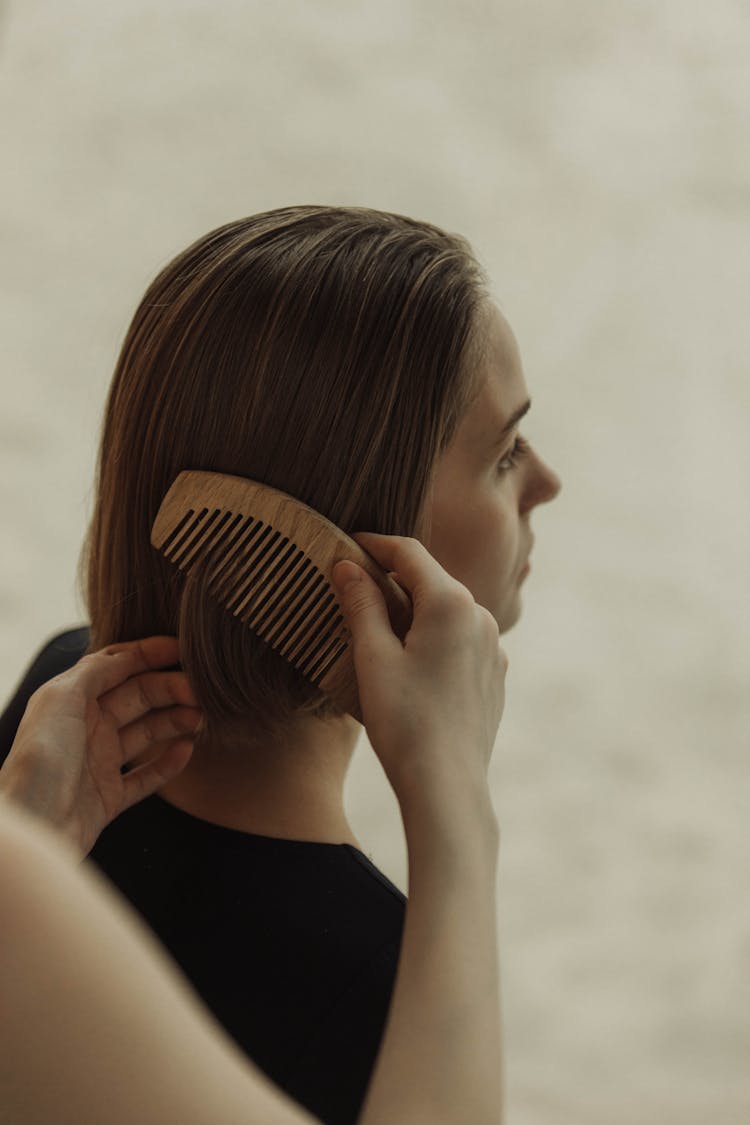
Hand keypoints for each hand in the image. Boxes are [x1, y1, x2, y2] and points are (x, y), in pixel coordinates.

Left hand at [0, 637, 202, 857]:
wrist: (34, 825)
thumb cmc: (41, 758)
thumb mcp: (60, 698)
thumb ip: (94, 671)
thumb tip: (125, 654)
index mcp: (72, 700)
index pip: (117, 667)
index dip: (149, 654)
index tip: (183, 649)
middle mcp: (87, 728)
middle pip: (138, 697)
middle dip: (170, 688)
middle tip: (199, 691)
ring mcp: (99, 763)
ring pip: (147, 733)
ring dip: (175, 721)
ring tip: (200, 717)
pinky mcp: (108, 798)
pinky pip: (146, 776)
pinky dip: (169, 763)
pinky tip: (187, 750)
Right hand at [332, 534, 507, 813]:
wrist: (448, 786)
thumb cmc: (404, 722)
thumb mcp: (373, 657)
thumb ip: (362, 604)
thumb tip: (348, 565)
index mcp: (451, 603)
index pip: (409, 553)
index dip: (375, 544)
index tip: (349, 543)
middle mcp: (481, 616)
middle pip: (431, 579)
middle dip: (393, 577)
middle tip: (354, 583)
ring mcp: (493, 647)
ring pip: (447, 611)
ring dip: (414, 609)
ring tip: (377, 626)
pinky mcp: (494, 674)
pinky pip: (461, 639)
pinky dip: (433, 636)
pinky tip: (408, 662)